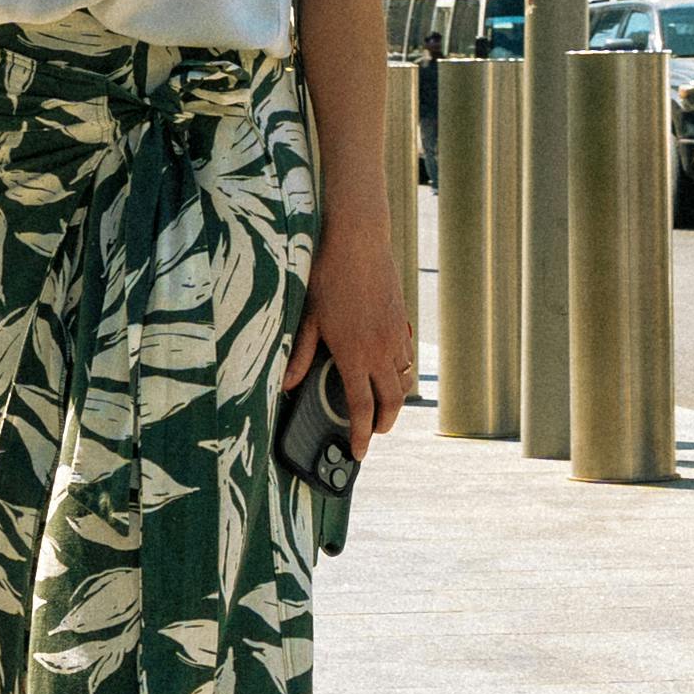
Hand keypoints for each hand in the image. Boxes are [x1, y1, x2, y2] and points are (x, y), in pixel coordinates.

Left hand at [284, 201, 414, 448]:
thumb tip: (288, 385)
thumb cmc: (328, 276)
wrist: (358, 241)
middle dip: (384, 424)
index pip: (361, 407)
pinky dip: (400, 370)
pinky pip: (406, 356)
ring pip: (403, 379)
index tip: (359, 452)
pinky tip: (388, 367)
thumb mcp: (307, 318)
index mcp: (353, 355)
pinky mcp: (401, 320)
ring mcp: (394, 335)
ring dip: (395, 397)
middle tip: (374, 433)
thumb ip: (299, 355)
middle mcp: (379, 350)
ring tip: (382, 404)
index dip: (361, 435)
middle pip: (392, 402)